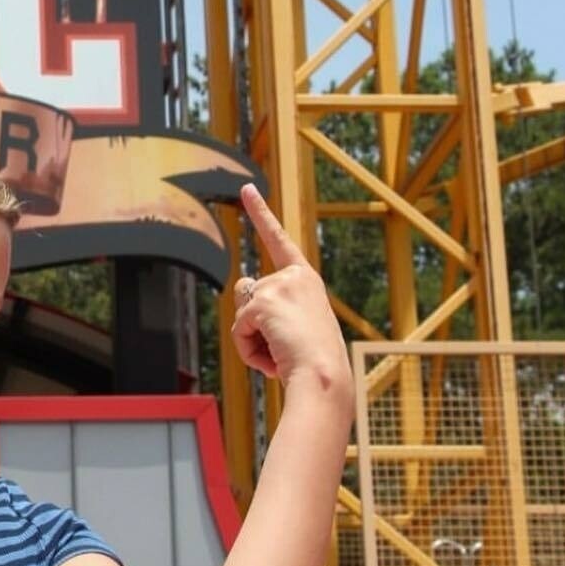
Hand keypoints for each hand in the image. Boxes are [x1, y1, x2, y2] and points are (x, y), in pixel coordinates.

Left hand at [230, 183, 349, 397]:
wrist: (326, 377)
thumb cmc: (314, 362)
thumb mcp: (297, 327)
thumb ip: (271, 306)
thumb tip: (245, 290)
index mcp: (305, 279)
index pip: (278, 240)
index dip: (261, 213)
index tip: (246, 188)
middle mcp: (292, 276)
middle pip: (246, 292)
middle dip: (253, 323)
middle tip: (286, 346)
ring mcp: (278, 286)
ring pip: (240, 312)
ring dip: (251, 338)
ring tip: (282, 353)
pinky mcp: (263, 302)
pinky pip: (238, 331)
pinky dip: (249, 351)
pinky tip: (275, 358)